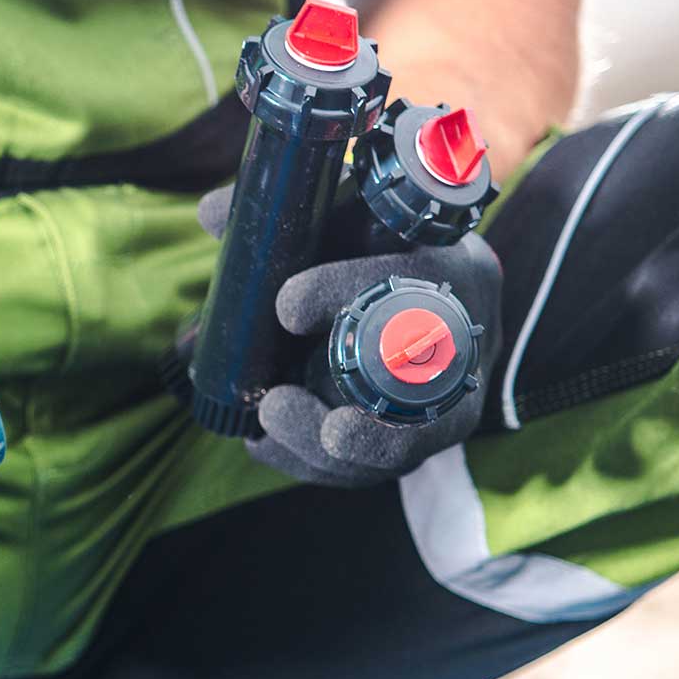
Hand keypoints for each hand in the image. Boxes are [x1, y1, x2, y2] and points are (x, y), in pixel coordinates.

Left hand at [198, 186, 502, 487]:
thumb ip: (287, 217)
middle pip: (421, 387)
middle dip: (351, 408)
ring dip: (326, 450)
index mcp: (451, 262)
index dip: (342, 289)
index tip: (285, 307)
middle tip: (275, 404)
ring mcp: (460, 394)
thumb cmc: (387, 250)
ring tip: (265, 430)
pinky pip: (385, 464)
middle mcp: (468, 334)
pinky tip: (270, 448)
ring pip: (405, 443)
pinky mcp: (437, 433)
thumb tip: (210, 214)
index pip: (404, 274)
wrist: (444, 296)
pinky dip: (323, 464)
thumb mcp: (347, 220)